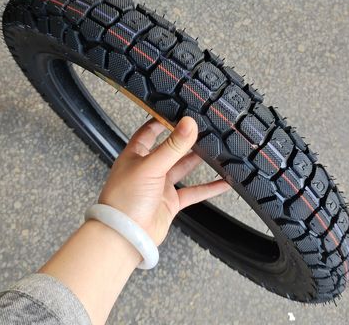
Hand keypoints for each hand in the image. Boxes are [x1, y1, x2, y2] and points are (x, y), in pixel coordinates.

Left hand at [98, 116, 229, 244]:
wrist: (125, 237)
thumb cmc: (125, 200)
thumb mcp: (151, 166)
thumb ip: (172, 146)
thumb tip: (188, 124)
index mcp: (136, 155)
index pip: (149, 131)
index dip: (162, 120)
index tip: (179, 111)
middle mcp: (148, 168)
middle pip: (170, 148)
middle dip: (186, 140)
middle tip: (204, 129)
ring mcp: (160, 185)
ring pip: (183, 168)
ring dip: (199, 160)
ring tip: (215, 149)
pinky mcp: (170, 202)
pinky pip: (193, 192)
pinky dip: (208, 188)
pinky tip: (223, 183)